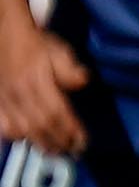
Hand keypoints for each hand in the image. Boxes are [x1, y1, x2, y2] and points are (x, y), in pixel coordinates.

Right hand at [0, 22, 86, 156]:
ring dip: (40, 143)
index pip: (57, 113)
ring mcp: (5, 99)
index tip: (83, 142)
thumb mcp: (59, 51)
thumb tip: (82, 82)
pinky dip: (15, 136)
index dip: (70, 130)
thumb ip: (70, 69)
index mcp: (37, 82)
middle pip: (40, 126)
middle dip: (59, 142)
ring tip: (55, 151)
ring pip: (22, 130)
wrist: (6, 35)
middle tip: (73, 151)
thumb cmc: (37, 43)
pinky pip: (3, 126)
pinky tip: (27, 141)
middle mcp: (19, 94)